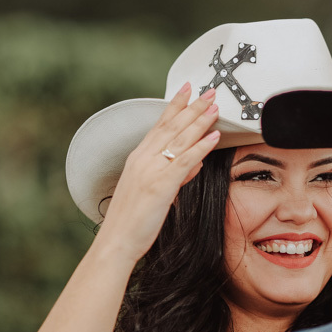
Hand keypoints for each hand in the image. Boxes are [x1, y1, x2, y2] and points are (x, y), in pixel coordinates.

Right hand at [96, 83, 221, 262]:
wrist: (116, 242)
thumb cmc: (132, 222)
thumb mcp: (154, 193)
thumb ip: (175, 176)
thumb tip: (195, 164)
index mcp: (138, 158)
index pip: (159, 125)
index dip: (175, 106)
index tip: (187, 90)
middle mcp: (143, 159)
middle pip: (172, 126)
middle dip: (192, 106)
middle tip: (209, 91)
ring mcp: (151, 170)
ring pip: (179, 138)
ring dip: (199, 120)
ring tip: (215, 106)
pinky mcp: (160, 185)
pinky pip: (184, 161)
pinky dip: (200, 146)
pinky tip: (214, 136)